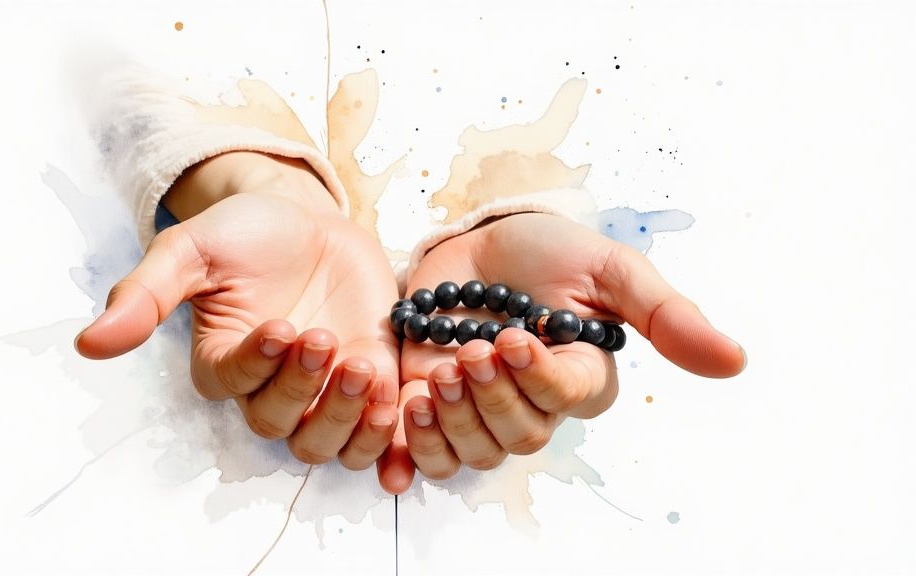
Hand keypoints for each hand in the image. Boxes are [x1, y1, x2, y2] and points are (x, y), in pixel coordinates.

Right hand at [74, 152, 401, 487]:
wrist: (310, 220)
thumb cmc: (246, 232)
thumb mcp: (194, 249)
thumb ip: (148, 293)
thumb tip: (89, 344)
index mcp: (223, 362)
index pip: (234, 385)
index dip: (258, 364)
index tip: (281, 324)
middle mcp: (270, 388)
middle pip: (281, 425)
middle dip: (305, 388)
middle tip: (324, 338)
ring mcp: (321, 391)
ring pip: (326, 442)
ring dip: (347, 418)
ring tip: (363, 369)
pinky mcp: (367, 383)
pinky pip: (374, 434)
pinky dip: (386, 437)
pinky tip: (394, 406)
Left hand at [388, 213, 745, 486]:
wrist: (474, 241)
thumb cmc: (545, 251)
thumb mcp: (608, 269)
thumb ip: (663, 314)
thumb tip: (735, 361)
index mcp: (581, 375)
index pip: (568, 399)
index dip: (540, 378)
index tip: (514, 336)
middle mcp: (535, 404)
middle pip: (520, 434)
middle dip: (493, 395)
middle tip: (472, 350)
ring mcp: (483, 410)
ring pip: (477, 450)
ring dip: (455, 419)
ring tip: (440, 376)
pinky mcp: (437, 409)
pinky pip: (431, 456)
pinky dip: (419, 446)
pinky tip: (413, 409)